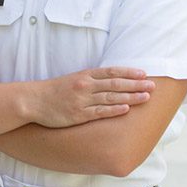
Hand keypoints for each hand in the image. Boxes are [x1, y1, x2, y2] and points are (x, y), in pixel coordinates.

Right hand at [25, 67, 154, 128]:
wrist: (34, 100)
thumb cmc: (55, 90)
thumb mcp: (74, 79)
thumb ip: (92, 79)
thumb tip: (113, 81)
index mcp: (85, 75)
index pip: (111, 72)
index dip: (129, 72)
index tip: (144, 73)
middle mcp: (85, 86)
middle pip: (115, 84)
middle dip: (135, 85)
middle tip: (152, 85)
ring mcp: (82, 100)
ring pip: (110, 98)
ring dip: (130, 97)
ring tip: (146, 97)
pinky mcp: (78, 115)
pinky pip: (99, 112)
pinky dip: (114, 110)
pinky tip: (126, 109)